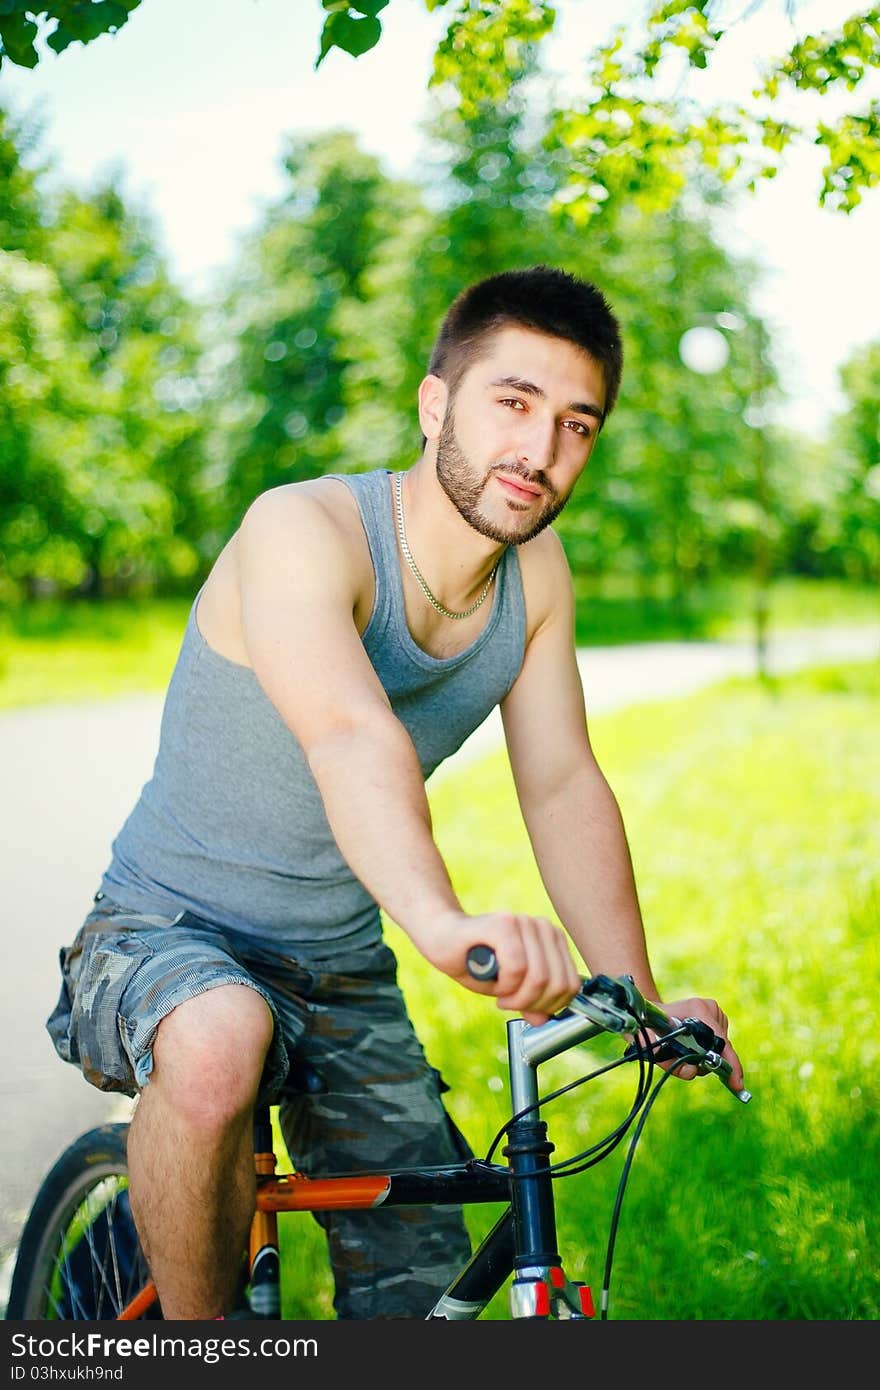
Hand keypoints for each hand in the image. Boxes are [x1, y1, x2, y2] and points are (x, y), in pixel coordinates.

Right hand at [419, 910, 581, 1024]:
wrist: (441, 937)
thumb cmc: (476, 962)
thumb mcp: (510, 988)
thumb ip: (532, 1000)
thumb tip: (545, 1018)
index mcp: (552, 939)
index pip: (572, 984)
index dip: (551, 1007)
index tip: (528, 1009)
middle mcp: (542, 927)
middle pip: (558, 984)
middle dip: (533, 1004)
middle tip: (510, 1004)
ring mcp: (524, 922)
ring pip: (539, 978)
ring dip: (517, 997)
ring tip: (501, 994)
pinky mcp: (505, 924)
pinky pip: (518, 968)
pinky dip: (505, 984)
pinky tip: (493, 982)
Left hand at [653, 994, 744, 1093]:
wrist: (648, 1012)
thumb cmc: (648, 1028)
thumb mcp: (651, 1047)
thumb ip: (670, 1063)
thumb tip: (693, 1072)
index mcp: (696, 1010)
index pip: (721, 1040)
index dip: (731, 1064)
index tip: (737, 1083)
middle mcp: (708, 1007)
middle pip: (722, 1046)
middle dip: (716, 1064)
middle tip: (700, 1071)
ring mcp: (712, 1009)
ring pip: (720, 1045)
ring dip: (709, 1057)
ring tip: (686, 1052)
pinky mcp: (714, 1014)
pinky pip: (718, 1041)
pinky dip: (709, 1049)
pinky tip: (694, 1046)